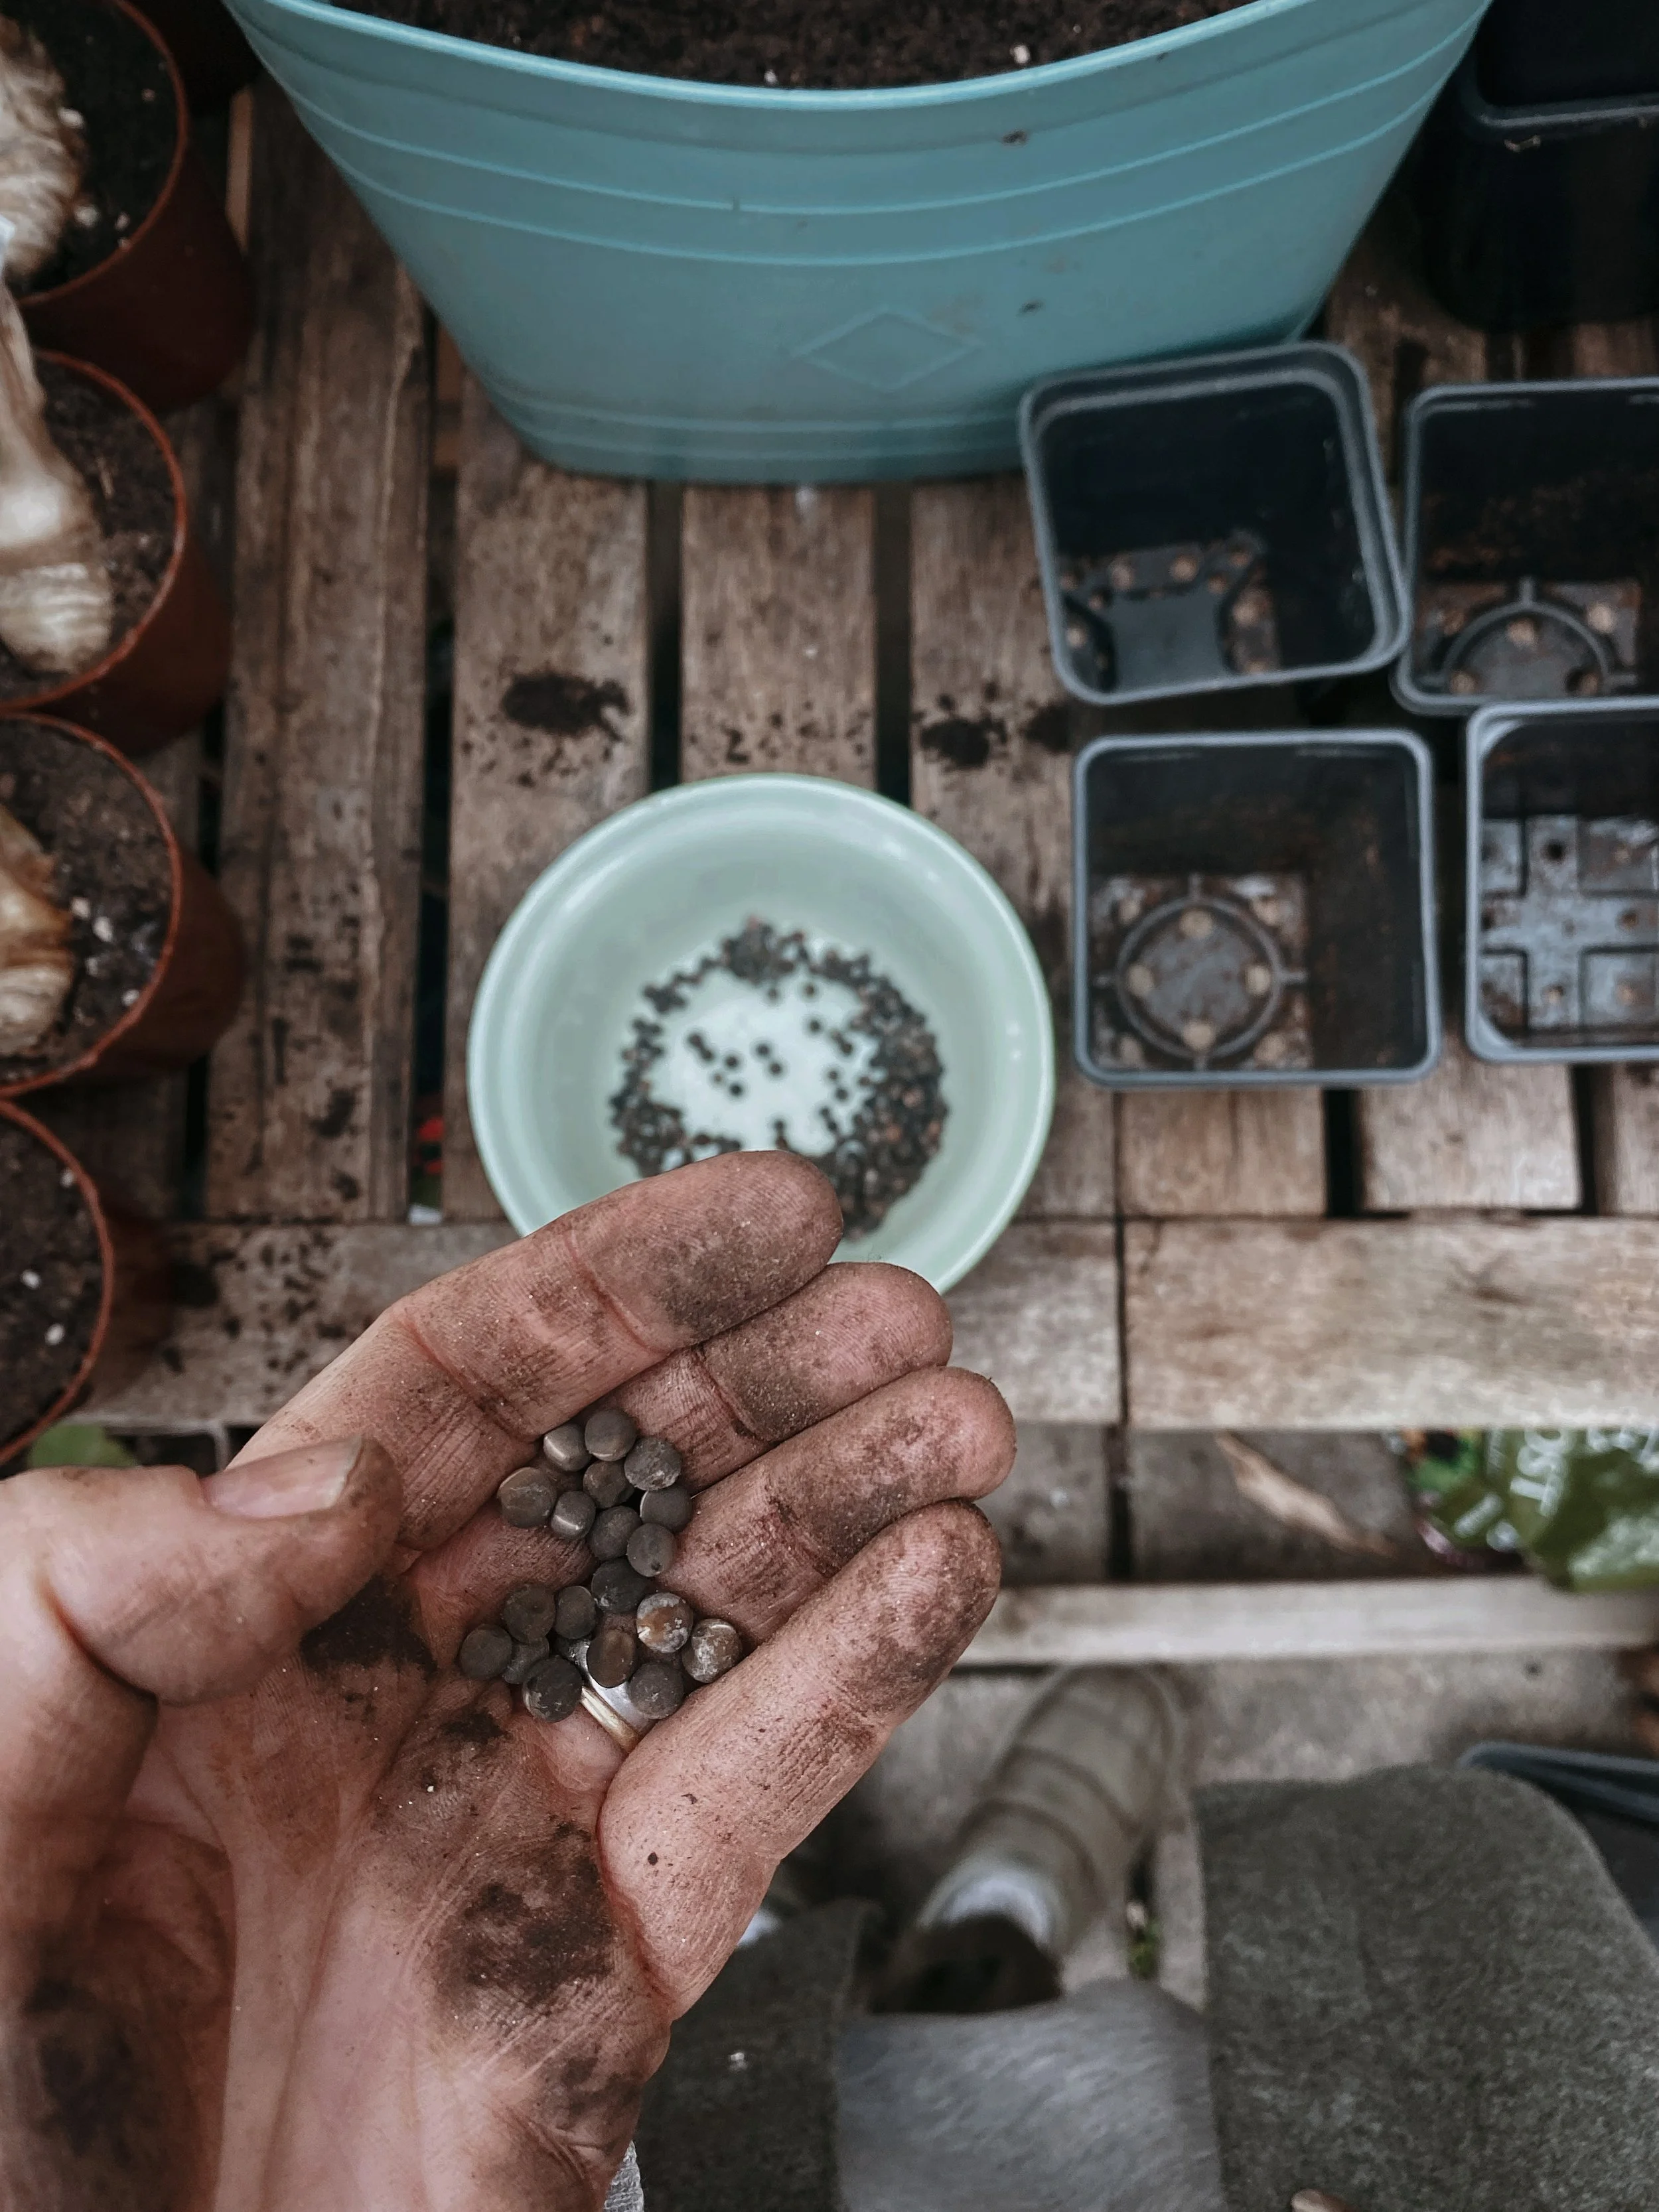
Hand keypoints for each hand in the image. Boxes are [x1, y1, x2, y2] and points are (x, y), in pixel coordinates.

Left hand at [0, 1153, 1012, 2211]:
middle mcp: (400, 1699)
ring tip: (959, 1419)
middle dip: (770, 1381)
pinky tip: (934, 1576)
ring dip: (846, 1507)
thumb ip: (95, 1583)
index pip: (463, 1393)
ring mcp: (515, 1823)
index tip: (755, 1217)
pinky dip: (855, 1680)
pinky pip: (754, 1794)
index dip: (620, 1285)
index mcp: (250, 1627)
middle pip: (621, 1480)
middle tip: (898, 1313)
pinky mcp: (603, 1966)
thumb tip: (332, 1478)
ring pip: (715, 1618)